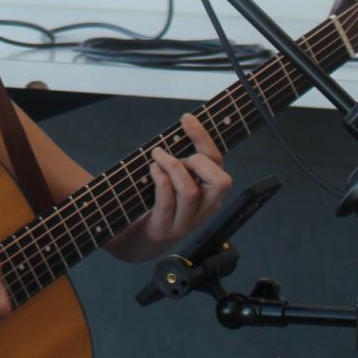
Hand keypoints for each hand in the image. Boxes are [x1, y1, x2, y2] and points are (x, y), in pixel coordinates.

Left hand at [106, 113, 233, 263]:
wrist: (137, 239)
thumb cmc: (156, 200)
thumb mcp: (175, 177)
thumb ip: (182, 158)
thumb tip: (185, 123)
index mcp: (210, 192)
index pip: (217, 162)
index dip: (203, 138)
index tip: (187, 118)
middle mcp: (205, 209)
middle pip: (221, 182)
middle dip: (197, 160)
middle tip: (173, 155)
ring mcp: (186, 222)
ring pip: (190, 192)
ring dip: (172, 167)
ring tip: (157, 157)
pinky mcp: (165, 229)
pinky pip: (168, 202)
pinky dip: (160, 180)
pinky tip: (152, 170)